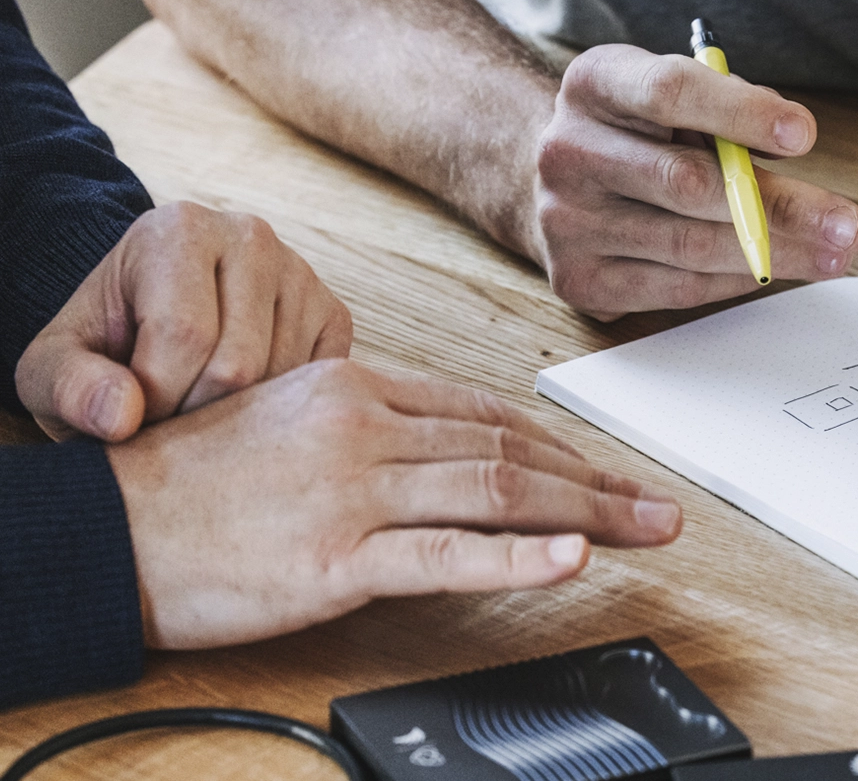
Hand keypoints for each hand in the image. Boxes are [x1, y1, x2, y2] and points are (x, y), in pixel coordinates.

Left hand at [16, 201, 351, 440]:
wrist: (149, 314)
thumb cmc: (106, 340)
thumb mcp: (55, 363)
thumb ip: (71, 388)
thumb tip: (122, 417)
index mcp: (179, 230)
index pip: (184, 334)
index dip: (153, 399)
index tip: (131, 412)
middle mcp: (251, 236)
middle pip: (238, 364)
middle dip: (195, 414)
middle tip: (166, 416)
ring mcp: (301, 272)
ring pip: (281, 381)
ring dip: (237, 417)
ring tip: (199, 405)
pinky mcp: (332, 310)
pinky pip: (317, 382)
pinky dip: (279, 409)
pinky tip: (242, 399)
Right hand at [106, 359, 682, 648]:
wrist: (105, 521)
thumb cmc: (192, 479)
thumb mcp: (290, 420)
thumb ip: (372, 426)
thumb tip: (446, 448)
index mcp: (360, 389)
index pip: (489, 415)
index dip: (563, 447)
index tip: (611, 471)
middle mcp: (367, 427)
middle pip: (510, 452)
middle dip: (598, 481)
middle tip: (659, 505)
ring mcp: (354, 490)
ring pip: (497, 493)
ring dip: (587, 513)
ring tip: (646, 529)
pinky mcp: (335, 556)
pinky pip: (445, 554)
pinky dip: (517, 557)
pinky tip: (569, 559)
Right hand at [531, 44, 857, 317]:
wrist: (554, 180)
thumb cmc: (638, 131)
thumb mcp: (673, 93)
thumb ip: (728, 105)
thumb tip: (792, 138)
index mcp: (594, 83)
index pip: (669, 92)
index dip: (741, 113)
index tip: (803, 135)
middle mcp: (568, 150)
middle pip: (687, 182)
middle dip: (780, 206)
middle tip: (846, 222)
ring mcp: (565, 220)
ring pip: (689, 245)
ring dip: (774, 254)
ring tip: (832, 253)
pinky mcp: (578, 278)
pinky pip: (676, 288)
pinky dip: (735, 279)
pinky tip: (772, 269)